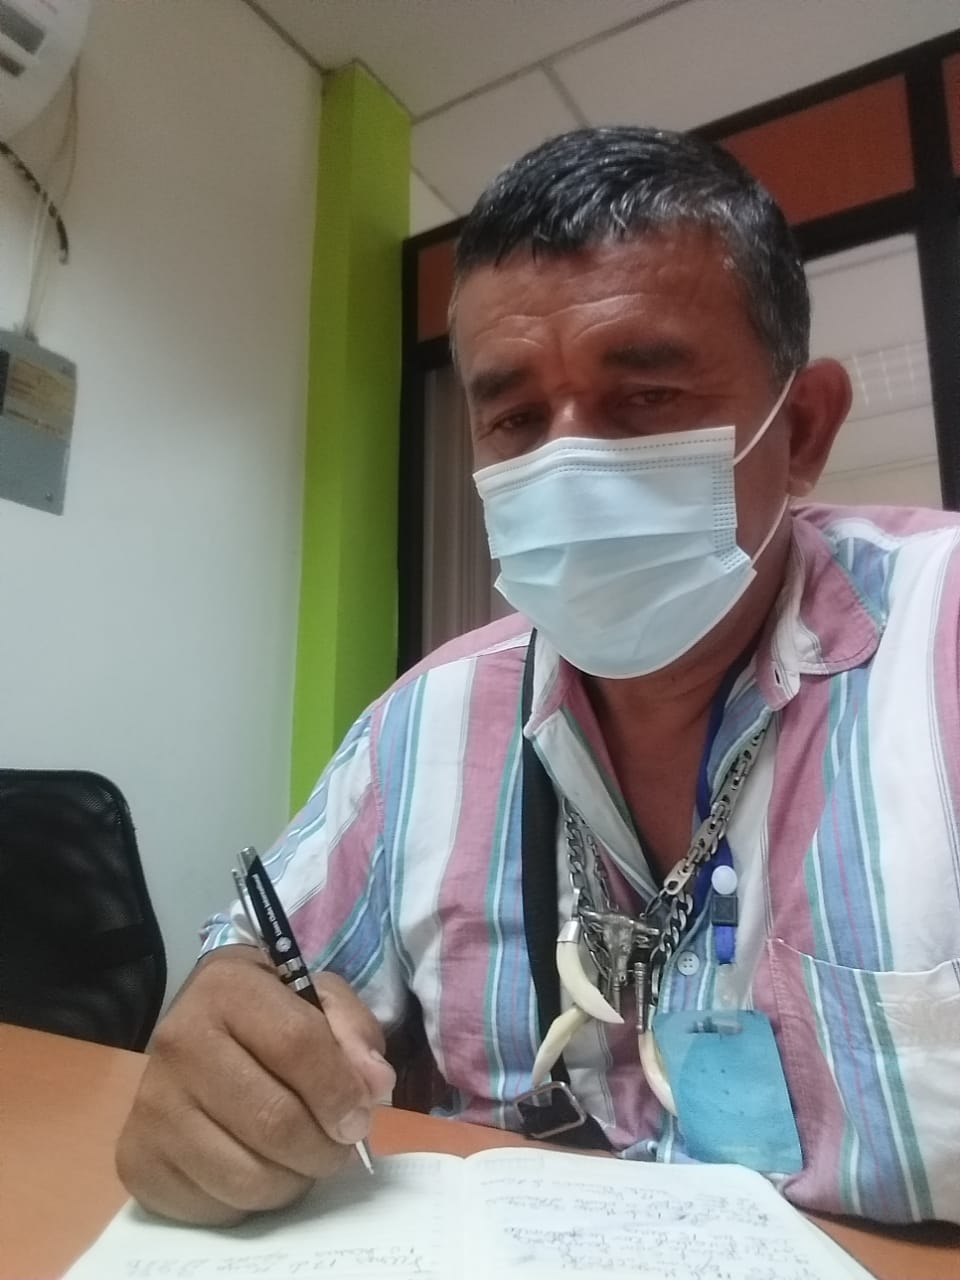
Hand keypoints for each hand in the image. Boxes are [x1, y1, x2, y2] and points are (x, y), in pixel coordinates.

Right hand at [116, 945, 394, 1223]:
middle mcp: (178, 1040)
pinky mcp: (136, 1158)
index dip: (341, 1090)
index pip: (298, 1045)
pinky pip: (213, 1207)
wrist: (199, 1031)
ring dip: (293, 1179)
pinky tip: (256, 1167)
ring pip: (246, 1175)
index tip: (360, 1116)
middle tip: (337, 1147)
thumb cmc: (270, 1013)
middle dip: (324, 1147)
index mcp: (227, 988)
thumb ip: (354, 1032)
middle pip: (274, 1120)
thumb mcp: (319, 998)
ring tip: (300, 1158)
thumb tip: (374, 1087)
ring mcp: (151, 1104)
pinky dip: (251, 1203)